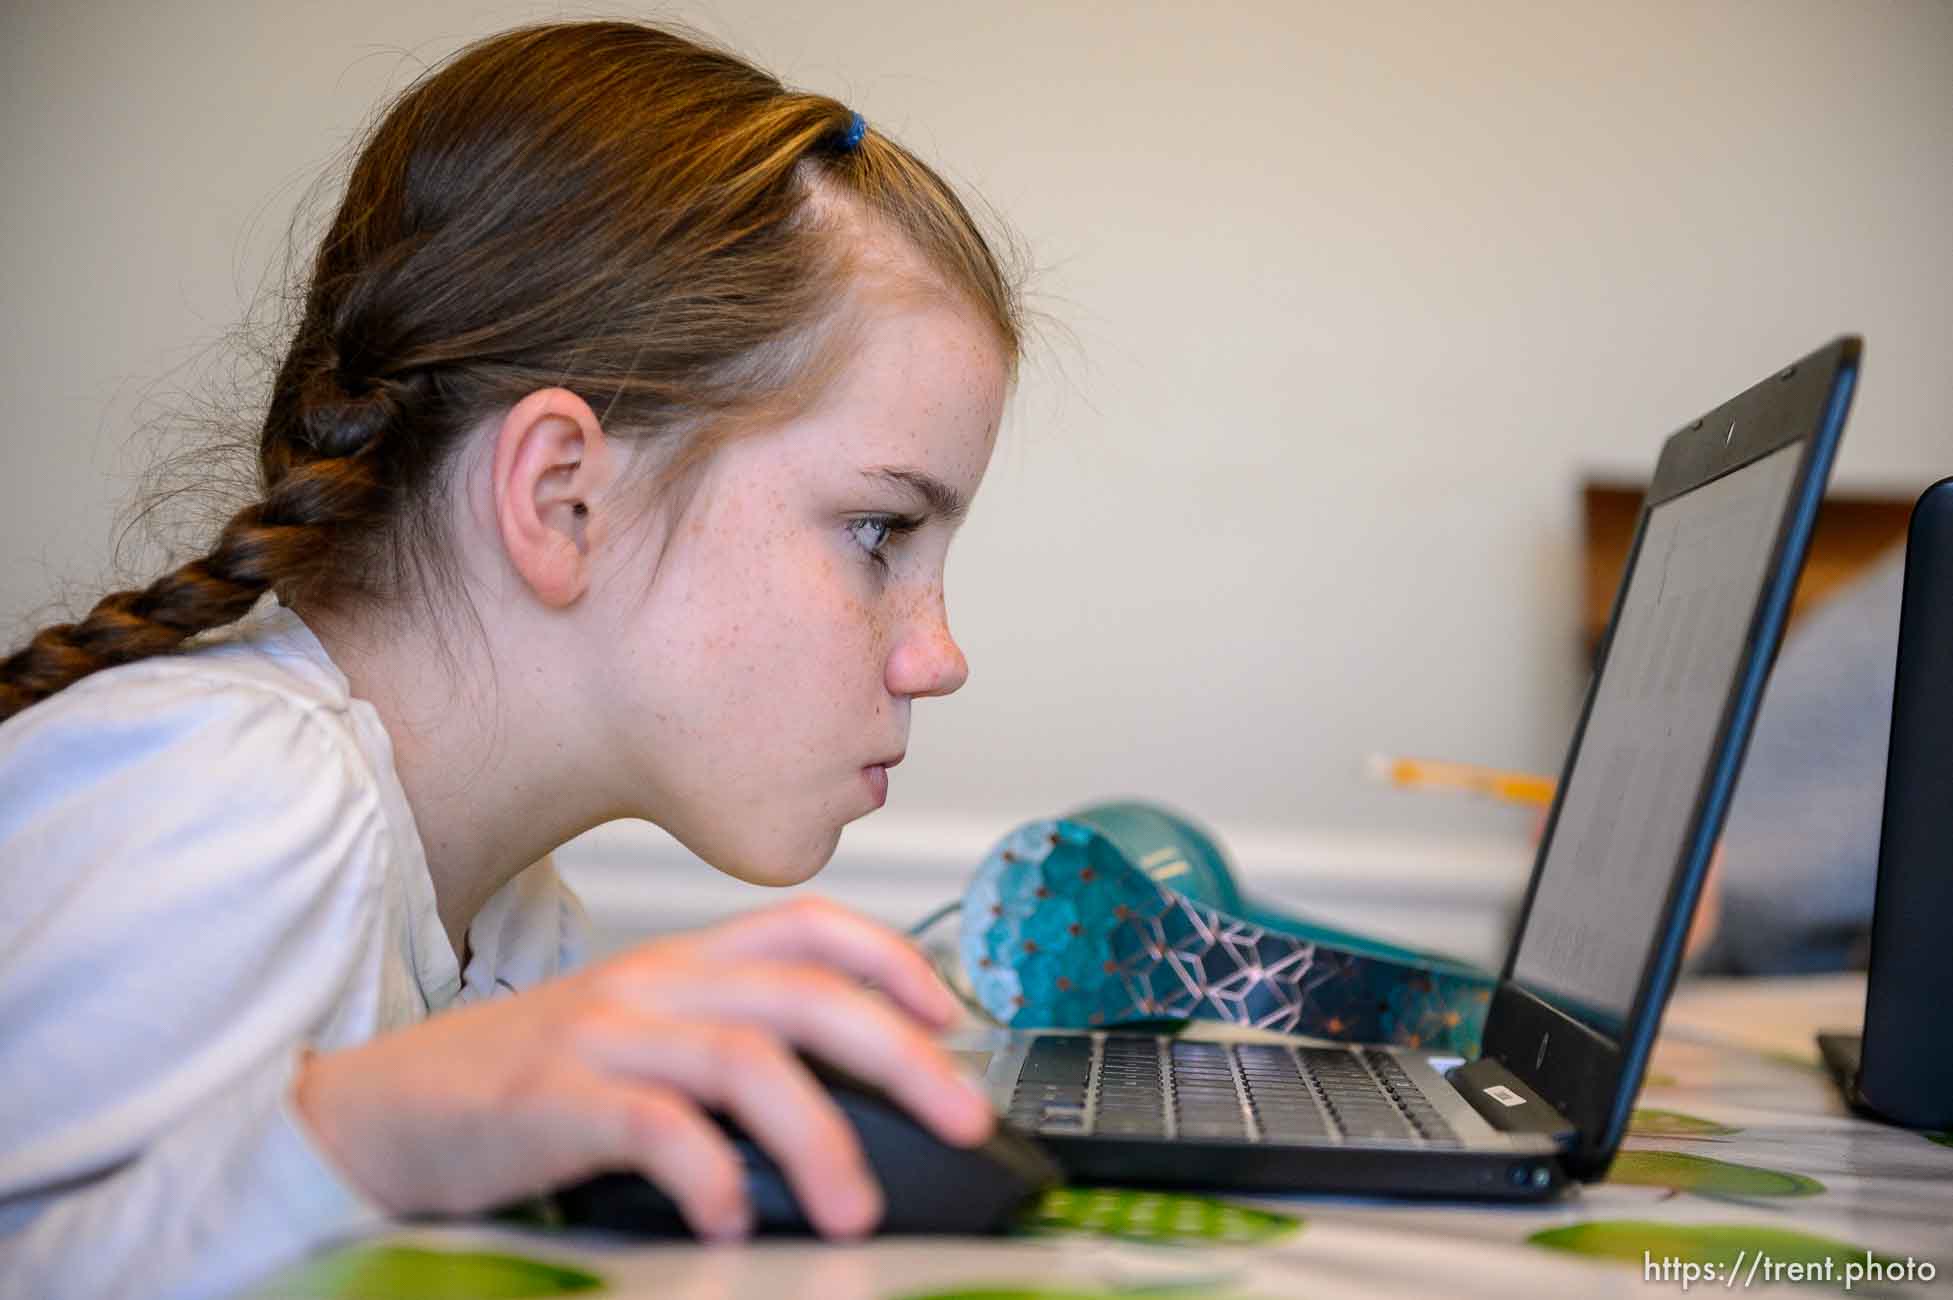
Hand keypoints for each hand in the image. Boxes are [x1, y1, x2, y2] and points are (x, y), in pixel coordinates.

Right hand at [292, 898, 990, 1239]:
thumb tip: (836, 1105)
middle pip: (806, 994)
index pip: (808, 925)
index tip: (953, 1013)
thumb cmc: (516, 1084)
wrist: (376, 1110)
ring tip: (853, 1210)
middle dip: (902, 1055)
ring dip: (819, 1137)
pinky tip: (729, 1219)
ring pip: (746, 1058)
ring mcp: (603, 1035)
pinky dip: (705, 1173)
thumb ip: (718, 1048)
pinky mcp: (552, 1097)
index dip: (893, 959)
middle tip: (963, 1118)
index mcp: (679, 962)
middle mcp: (653, 983)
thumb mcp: (630, 1039)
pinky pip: (652, 1125)